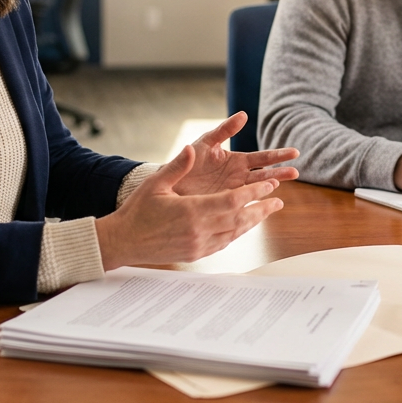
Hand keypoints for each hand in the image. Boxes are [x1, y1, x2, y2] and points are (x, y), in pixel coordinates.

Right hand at [95, 146, 284, 268]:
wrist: (123, 241)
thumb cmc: (138, 210)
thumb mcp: (156, 183)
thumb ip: (178, 166)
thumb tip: (192, 147)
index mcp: (192, 210)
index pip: (233, 201)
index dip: (254, 194)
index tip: (270, 187)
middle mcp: (199, 230)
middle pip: (240, 219)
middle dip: (261, 209)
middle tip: (278, 201)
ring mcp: (198, 245)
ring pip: (235, 234)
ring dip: (252, 223)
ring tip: (266, 213)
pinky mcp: (195, 255)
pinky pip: (223, 244)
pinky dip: (237, 234)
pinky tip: (243, 227)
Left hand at [168, 112, 298, 195]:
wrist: (169, 182)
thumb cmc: (187, 160)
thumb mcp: (206, 142)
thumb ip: (224, 130)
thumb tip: (244, 114)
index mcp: (235, 160)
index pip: (262, 158)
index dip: (278, 155)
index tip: (294, 153)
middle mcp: (237, 176)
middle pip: (264, 174)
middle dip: (280, 172)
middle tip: (295, 172)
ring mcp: (232, 191)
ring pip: (256, 188)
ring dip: (271, 186)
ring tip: (284, 186)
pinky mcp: (223, 203)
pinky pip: (242, 203)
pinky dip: (254, 202)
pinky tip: (266, 204)